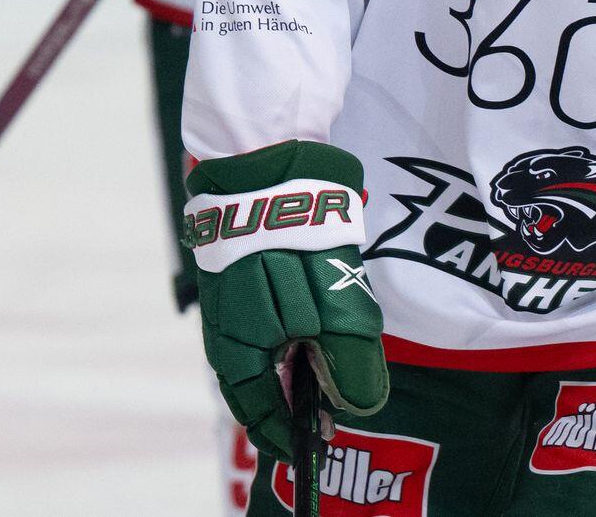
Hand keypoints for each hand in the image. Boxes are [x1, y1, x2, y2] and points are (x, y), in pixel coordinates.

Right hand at [185, 141, 388, 463]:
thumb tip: (363, 405)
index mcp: (236, 349)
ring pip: (282, 344)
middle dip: (309, 393)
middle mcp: (232, 330)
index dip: (294, 433)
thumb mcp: (331, 302)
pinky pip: (285, 310)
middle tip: (349, 394)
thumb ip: (347, 357)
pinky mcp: (258, 268)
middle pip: (273, 380)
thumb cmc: (292, 232)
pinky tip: (335, 304)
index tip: (327, 441)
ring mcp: (243, 298)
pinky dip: (311, 319)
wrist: (267, 153)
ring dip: (314, 352)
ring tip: (348, 349)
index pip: (261, 413)